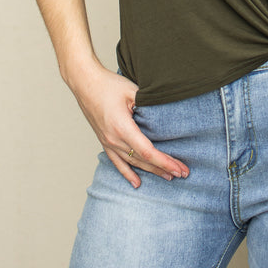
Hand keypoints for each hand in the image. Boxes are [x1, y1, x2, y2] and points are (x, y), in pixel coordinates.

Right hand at [71, 63, 188, 188]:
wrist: (85, 84)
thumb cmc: (108, 85)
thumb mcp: (132, 91)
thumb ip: (149, 105)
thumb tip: (165, 116)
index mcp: (122, 128)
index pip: (148, 152)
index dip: (165, 162)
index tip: (180, 168)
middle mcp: (114, 139)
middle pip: (143, 161)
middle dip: (164, 168)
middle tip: (183, 174)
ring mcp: (108, 142)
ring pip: (132, 163)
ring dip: (151, 171)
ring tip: (168, 177)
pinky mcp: (104, 141)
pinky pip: (117, 162)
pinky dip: (128, 173)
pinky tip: (136, 183)